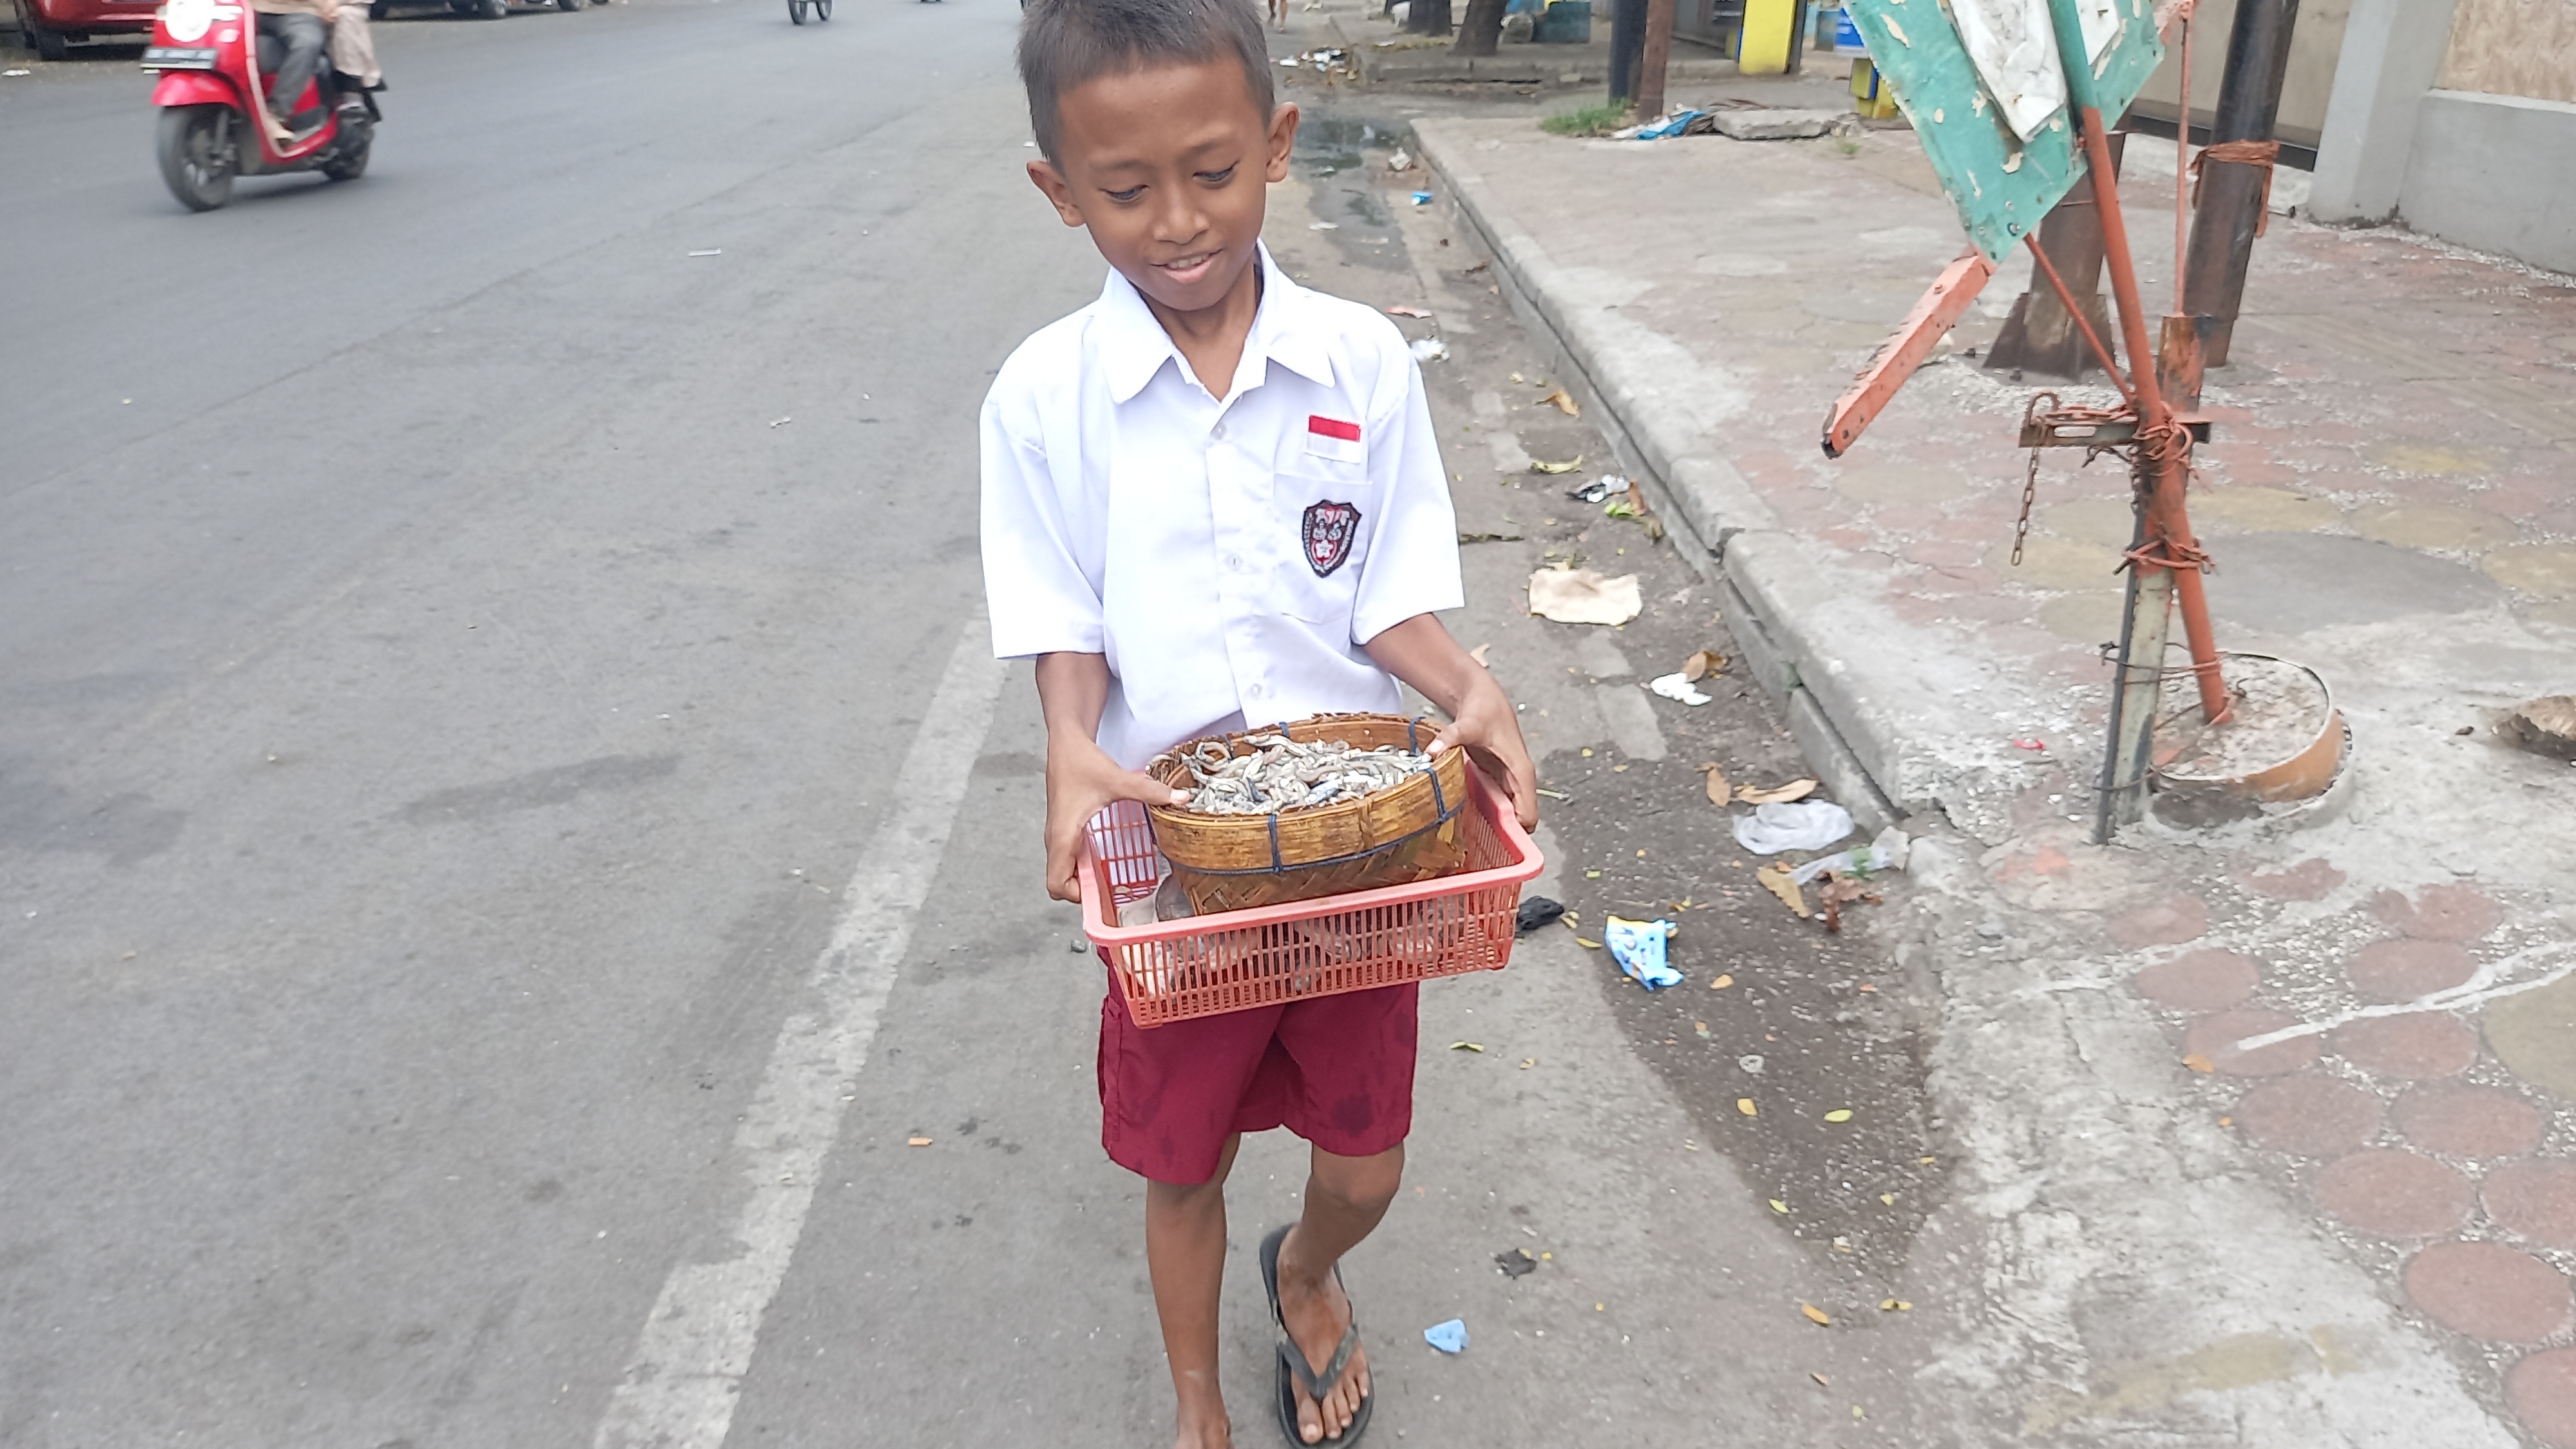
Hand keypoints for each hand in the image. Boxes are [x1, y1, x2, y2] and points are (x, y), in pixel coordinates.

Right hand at [1044, 738, 1187, 903]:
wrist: (1065, 743)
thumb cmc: (1080, 762)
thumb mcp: (1118, 779)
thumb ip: (1150, 791)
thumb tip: (1180, 797)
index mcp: (1063, 836)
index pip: (1056, 884)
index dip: (1077, 896)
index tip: (1104, 892)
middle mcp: (1056, 839)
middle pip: (1059, 883)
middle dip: (1085, 891)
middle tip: (1113, 888)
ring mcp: (1058, 835)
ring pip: (1064, 871)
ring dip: (1085, 878)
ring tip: (1111, 876)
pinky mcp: (1064, 828)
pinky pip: (1069, 857)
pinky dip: (1084, 863)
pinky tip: (1104, 856)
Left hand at [1426, 668, 1538, 831]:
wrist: (1484, 696)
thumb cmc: (1484, 709)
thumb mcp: (1467, 724)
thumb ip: (1450, 738)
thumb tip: (1432, 752)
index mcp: (1521, 772)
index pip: (1528, 816)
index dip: (1515, 834)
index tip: (1492, 846)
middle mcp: (1520, 780)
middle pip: (1519, 820)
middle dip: (1503, 836)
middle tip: (1475, 850)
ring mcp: (1510, 781)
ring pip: (1510, 814)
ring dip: (1495, 827)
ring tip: (1469, 841)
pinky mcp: (1499, 779)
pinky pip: (1499, 805)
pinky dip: (1488, 814)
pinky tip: (1466, 821)